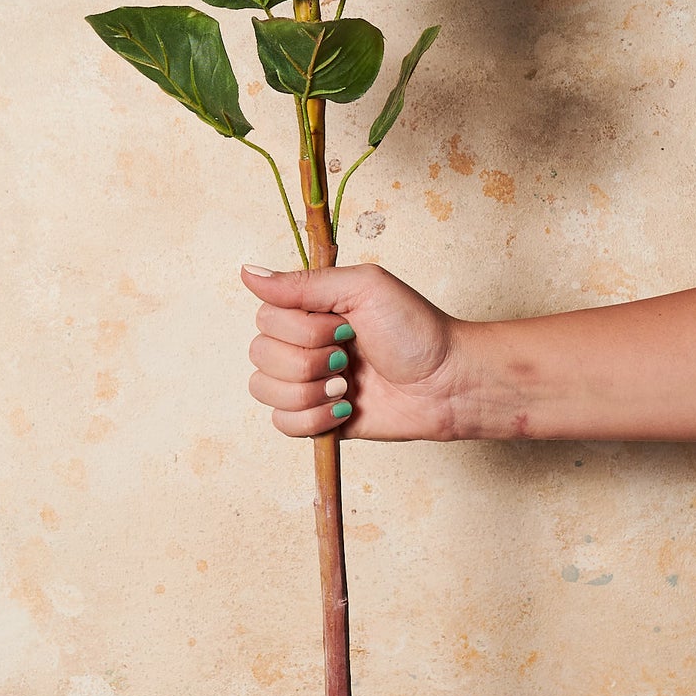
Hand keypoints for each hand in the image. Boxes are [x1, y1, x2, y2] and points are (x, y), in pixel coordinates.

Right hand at [240, 263, 462, 439]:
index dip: (299, 328)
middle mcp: (303, 344)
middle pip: (260, 354)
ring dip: (309, 390)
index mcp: (311, 310)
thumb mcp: (363, 288)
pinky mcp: (317, 418)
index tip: (343, 327)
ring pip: (264, 390)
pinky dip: (312, 418)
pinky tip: (344, 410)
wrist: (448, 383)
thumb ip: (304, 283)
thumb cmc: (416, 330)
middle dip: (308, 360)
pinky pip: (281, 424)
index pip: (264, 317)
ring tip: (348, 387)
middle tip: (349, 357)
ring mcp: (308, 383)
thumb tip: (248, 272)